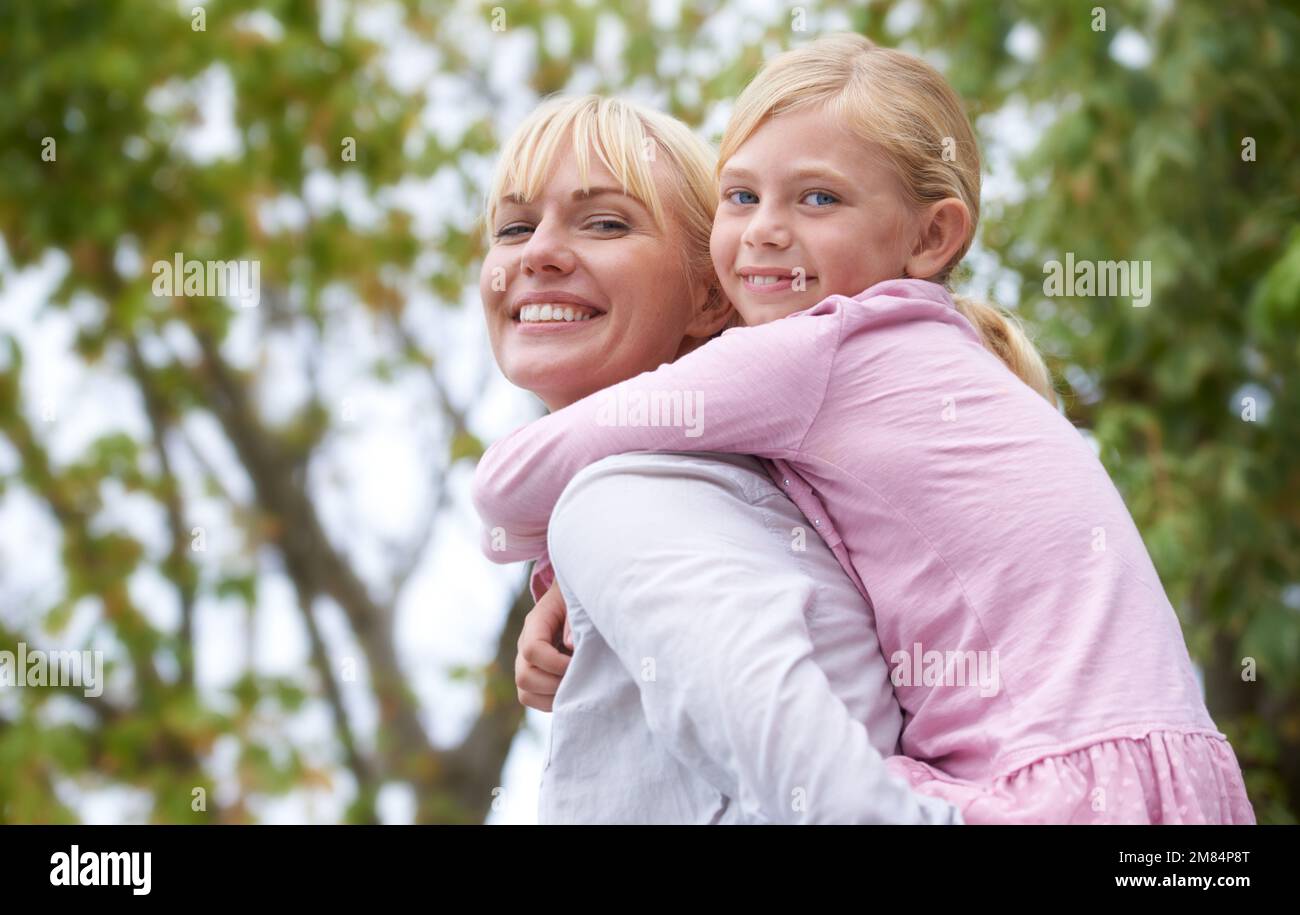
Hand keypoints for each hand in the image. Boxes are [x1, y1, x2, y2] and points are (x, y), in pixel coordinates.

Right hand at [515, 581, 571, 711]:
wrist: (572, 599)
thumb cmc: (578, 599)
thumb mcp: (578, 601)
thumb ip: (573, 620)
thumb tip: (569, 646)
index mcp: (536, 623)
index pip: (532, 650)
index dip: (555, 663)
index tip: (577, 663)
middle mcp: (525, 644)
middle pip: (524, 677)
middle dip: (554, 685)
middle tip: (579, 679)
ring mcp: (527, 663)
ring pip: (526, 694)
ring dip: (553, 697)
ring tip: (577, 687)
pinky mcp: (535, 676)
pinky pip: (535, 699)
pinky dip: (554, 702)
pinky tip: (573, 690)